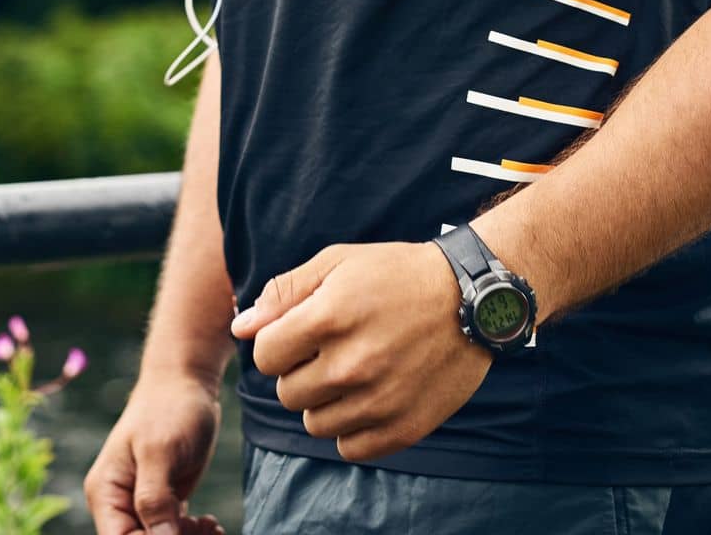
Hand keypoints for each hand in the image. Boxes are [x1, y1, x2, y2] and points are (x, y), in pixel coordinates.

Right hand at [83, 367, 228, 534]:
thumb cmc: (169, 407)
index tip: (181, 534)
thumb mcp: (161, 451)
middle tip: (205, 531)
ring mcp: (140, 502)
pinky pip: (172, 532)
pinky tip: (210, 524)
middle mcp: (118, 502)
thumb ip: (154, 498)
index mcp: (105, 491)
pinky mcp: (162, 501)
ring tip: (210, 527)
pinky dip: (192, 534)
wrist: (187, 381)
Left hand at [230, 239, 493, 462]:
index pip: (264, 355)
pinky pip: (348, 447)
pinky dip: (353, 426)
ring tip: (354, 370)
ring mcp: (378, 400)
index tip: (302, 332)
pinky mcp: (403, 428)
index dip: (278, 342)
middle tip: (333, 348)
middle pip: (287, 392)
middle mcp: (350, 363)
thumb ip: (284, 293)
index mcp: (328, 317)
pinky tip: (371, 394)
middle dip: (301, 370)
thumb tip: (240, 326)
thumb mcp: (338, 263)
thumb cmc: (396, 273)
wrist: (470, 298)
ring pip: (314, 424)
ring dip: (325, 400)